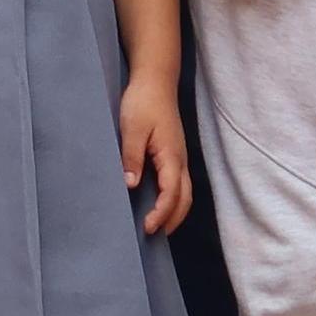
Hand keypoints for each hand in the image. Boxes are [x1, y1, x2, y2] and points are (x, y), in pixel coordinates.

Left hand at [117, 70, 193, 237]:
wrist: (155, 80)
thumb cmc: (143, 101)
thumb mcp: (132, 128)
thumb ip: (132, 157)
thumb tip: (131, 185)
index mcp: (171, 156)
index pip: (172, 193)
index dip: (161, 213)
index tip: (147, 227)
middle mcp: (180, 160)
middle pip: (184, 198)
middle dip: (172, 220)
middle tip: (153, 236)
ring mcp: (179, 157)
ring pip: (185, 192)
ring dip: (174, 212)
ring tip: (158, 227)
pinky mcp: (173, 153)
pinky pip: (178, 183)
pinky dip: (172, 199)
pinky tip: (158, 204)